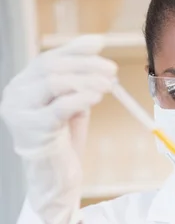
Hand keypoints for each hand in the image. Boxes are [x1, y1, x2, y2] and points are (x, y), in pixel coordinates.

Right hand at [0, 35, 117, 223]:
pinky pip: (60, 106)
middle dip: (85, 65)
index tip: (99, 43)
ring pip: (54, 83)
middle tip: (111, 69)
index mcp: (21, 87)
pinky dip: (81, 98)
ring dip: (86, 80)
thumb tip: (97, 56)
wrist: (56, 180)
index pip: (48, 59)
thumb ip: (75, 84)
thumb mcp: (69, 107)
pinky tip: (98, 96)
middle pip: (51, 68)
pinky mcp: (33, 129)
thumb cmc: (63, 144)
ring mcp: (20, 112)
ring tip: (109, 84)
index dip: (74, 49)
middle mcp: (15, 96)